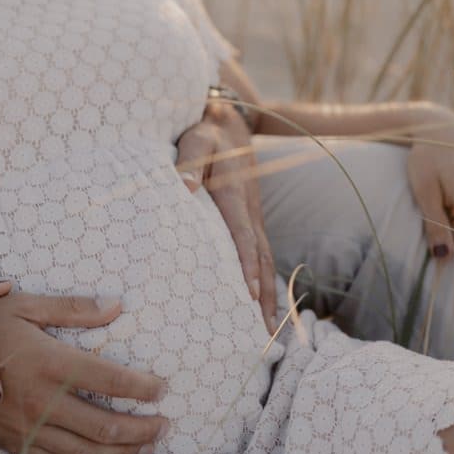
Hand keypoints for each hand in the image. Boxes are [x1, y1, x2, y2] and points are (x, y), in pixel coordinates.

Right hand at [0, 293, 168, 453]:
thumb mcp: (24, 307)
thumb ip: (72, 309)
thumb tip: (116, 305)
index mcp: (47, 363)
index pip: (109, 380)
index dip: (143, 387)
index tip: (163, 388)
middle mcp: (41, 401)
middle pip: (106, 426)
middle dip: (143, 429)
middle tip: (166, 424)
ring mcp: (28, 427)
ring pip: (87, 452)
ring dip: (124, 452)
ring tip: (147, 445)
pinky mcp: (16, 444)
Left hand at [177, 99, 278, 332]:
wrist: (228, 121)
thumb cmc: (204, 132)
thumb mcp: (195, 138)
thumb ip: (189, 160)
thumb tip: (186, 185)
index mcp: (235, 196)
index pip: (243, 237)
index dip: (247, 266)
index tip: (249, 294)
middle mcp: (250, 211)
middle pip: (261, 259)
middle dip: (263, 296)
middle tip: (263, 332)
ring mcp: (254, 218)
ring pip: (265, 261)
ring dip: (268, 296)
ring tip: (267, 332)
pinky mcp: (251, 220)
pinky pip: (261, 256)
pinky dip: (265, 283)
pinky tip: (261, 307)